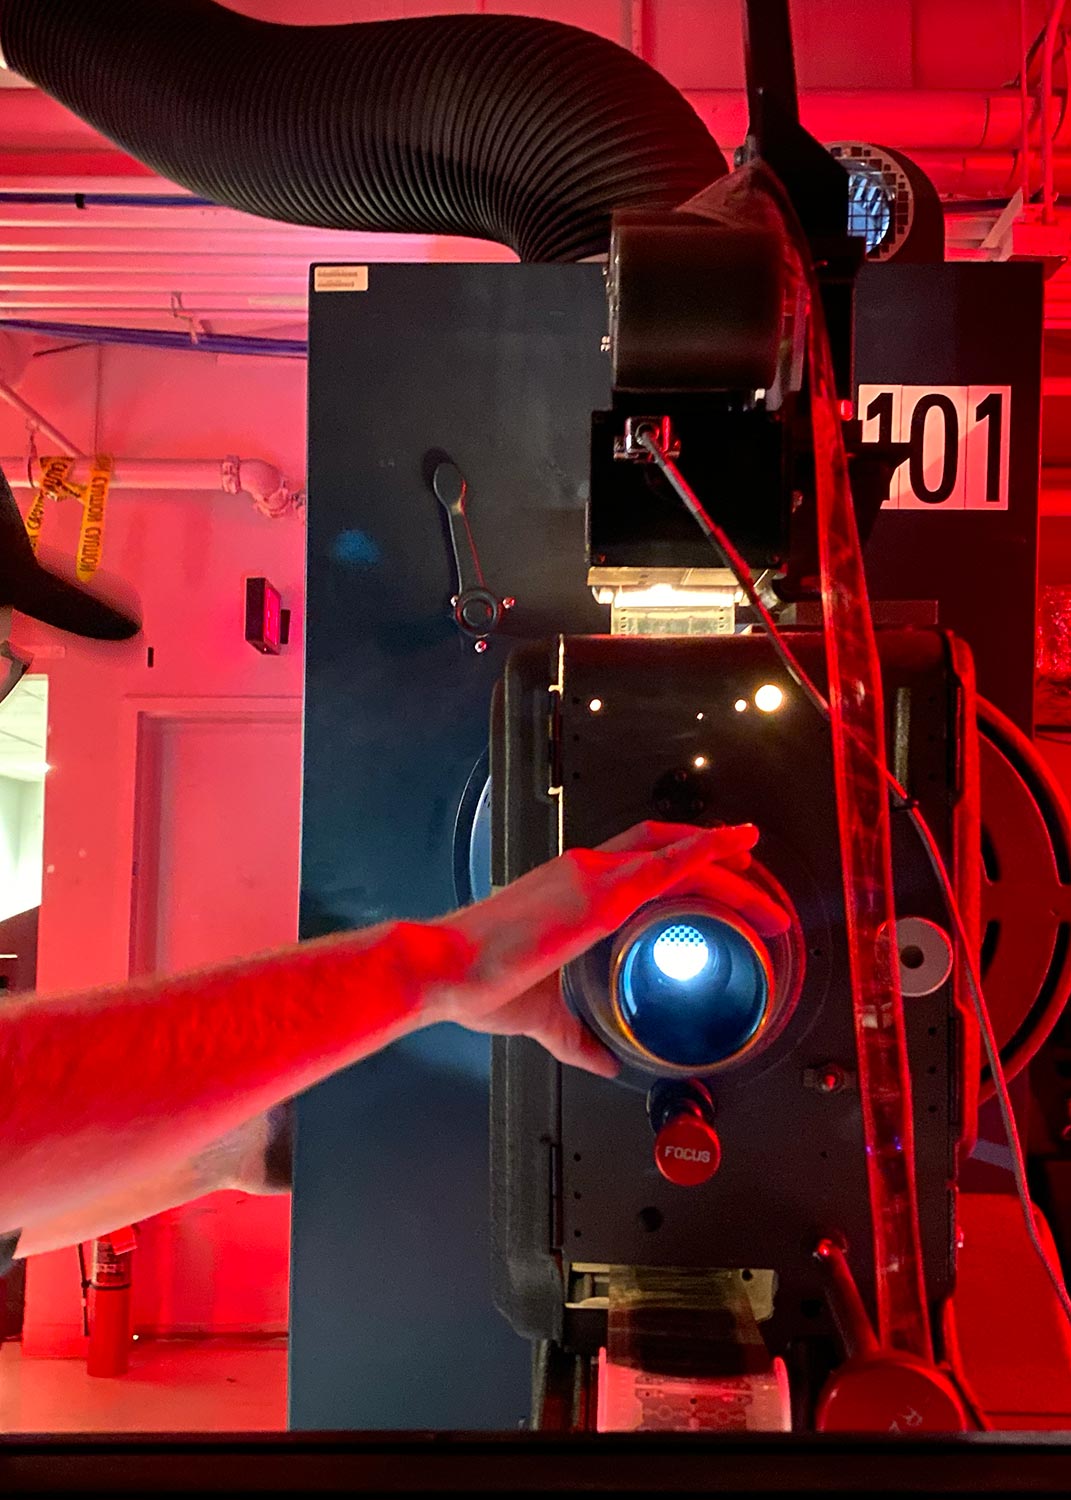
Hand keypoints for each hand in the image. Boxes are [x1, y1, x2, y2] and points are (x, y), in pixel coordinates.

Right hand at [433, 821, 789, 1077]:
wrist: (444, 967)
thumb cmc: (478, 981)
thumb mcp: (540, 1014)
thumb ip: (577, 1037)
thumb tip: (604, 1061)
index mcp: (570, 888)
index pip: (637, 863)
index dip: (678, 861)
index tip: (713, 873)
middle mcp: (585, 870)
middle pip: (665, 848)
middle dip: (715, 862)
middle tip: (754, 885)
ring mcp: (593, 876)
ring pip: (676, 855)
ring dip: (727, 868)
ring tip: (766, 897)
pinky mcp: (600, 895)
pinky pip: (667, 865)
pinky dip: (704, 853)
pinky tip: (731, 852)